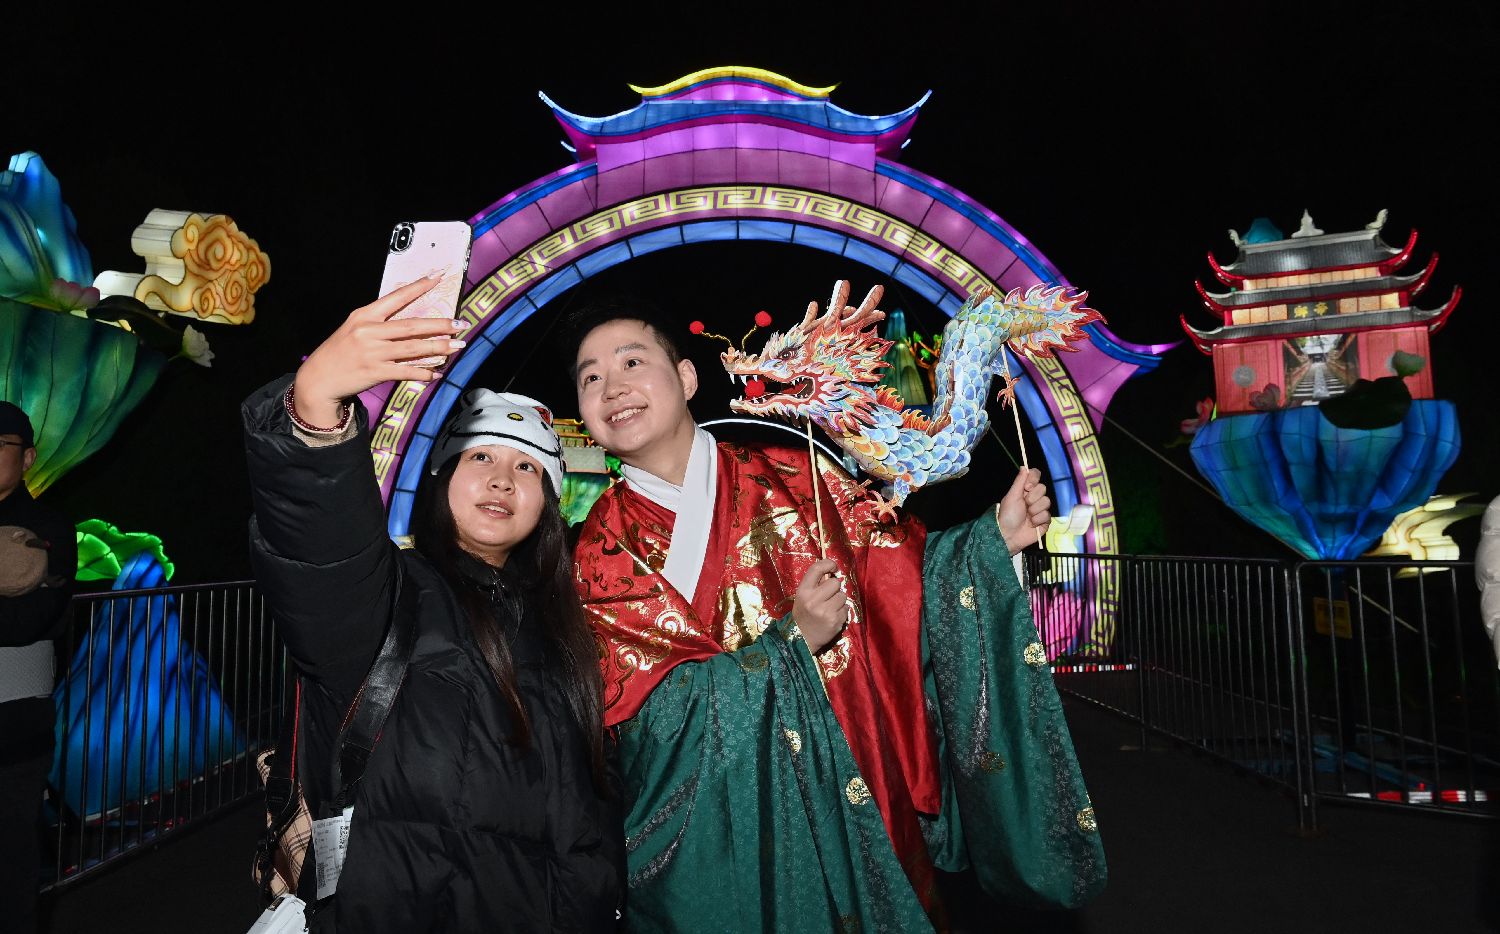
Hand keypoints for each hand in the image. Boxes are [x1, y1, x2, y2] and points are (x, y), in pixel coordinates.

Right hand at [292, 277, 465, 425]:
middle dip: (440, 324)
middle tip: (461, 324)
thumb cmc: (340, 352)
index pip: (396, 297)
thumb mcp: (354, 329)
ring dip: (439, 347)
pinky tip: (437, 373)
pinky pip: (405, 372)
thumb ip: (379, 323)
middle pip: (412, 325)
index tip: (438, 277)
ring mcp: (372, 353)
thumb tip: (412, 322)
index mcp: (364, 315)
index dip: (419, 287)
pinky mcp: (374, 373)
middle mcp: (368, 331)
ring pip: (413, 348)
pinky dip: (423, 373)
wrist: (317, 379)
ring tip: (458, 345)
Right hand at [792, 559, 847, 653]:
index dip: (828, 564)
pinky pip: (846, 608)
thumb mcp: (803, 597)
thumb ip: (815, 584)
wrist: (802, 639)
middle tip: (828, 597)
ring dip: (839, 601)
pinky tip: (833, 617)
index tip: (834, 567)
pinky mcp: (835, 621)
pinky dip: (842, 611)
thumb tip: (832, 572)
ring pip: (842, 596)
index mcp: (803, 591)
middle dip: (834, 588)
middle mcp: (813, 600)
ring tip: (830, 608)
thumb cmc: (804, 614)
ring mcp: (825, 611)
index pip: (816, 569)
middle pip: (835, 583)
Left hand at [998, 467, 1050, 554]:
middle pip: (1043, 488)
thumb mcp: (1011, 496)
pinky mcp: (1045, 521)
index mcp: (1025, 490)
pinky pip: (1047, 515)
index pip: (1035, 476)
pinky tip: (1031, 524)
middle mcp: (1034, 498)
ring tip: (1027, 517)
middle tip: (1024, 505)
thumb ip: (1019, 481)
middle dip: (1032, 498)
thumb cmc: (1007, 516)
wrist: (1009, 535)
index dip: (1034, 479)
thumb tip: (1024, 466)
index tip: (1027, 487)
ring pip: (1046, 502)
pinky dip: (1038, 520)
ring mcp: (1040, 509)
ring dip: (1034, 510)